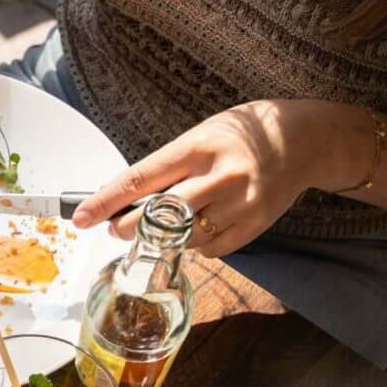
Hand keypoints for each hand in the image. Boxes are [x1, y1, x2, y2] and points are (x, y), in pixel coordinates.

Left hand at [70, 99, 370, 257]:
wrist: (305, 140)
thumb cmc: (241, 136)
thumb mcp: (201, 136)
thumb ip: (168, 166)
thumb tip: (123, 199)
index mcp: (199, 146)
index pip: (141, 179)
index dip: (105, 202)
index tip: (80, 218)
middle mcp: (220, 175)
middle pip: (158, 216)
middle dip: (127, 227)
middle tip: (115, 228)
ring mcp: (240, 203)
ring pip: (182, 239)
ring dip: (162, 240)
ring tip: (162, 226)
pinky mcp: (255, 225)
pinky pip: (210, 250)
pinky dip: (194, 246)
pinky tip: (197, 229)